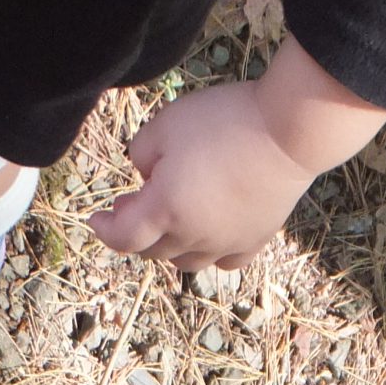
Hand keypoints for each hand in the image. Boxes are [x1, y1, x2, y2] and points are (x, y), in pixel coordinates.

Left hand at [90, 35, 385, 271]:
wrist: (289, 132)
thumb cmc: (224, 121)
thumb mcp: (166, 124)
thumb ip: (141, 153)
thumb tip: (144, 175)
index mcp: (165, 209)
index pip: (124, 236)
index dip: (105, 229)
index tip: (96, 218)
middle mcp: (193, 237)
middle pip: (153, 251)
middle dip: (136, 231)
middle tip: (132, 205)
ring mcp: (225, 244)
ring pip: (186, 263)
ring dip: (168, 246)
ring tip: (169, 220)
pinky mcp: (254, 241)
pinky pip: (223, 261)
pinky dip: (208, 253)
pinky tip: (208, 235)